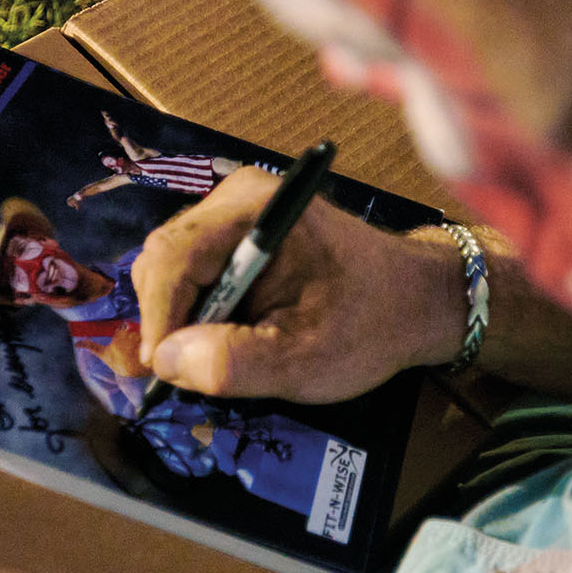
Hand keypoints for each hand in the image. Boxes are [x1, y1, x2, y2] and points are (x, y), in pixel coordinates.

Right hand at [133, 168, 467, 404]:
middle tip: (186, 375)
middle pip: (162, 259)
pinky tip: (222, 338)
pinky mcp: (233, 232)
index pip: (174, 257)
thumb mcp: (306, 360)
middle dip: (165, 321)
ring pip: (169, 268)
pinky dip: (193, 311)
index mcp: (255, 212)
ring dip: (178, 319)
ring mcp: (232, 211)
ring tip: (212, 357)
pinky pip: (189, 272)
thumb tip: (164, 360)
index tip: (160, 374)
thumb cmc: (371, 325)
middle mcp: (235, 198)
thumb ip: (234, 362)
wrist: (414, 299)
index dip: (157, 320)